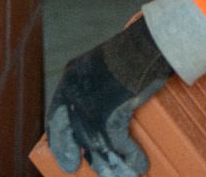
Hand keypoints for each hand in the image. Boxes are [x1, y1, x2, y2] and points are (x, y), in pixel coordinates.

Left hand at [46, 17, 172, 176]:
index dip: (58, 140)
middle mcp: (75, 95)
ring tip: (124, 176)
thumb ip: (98, 87)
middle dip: (75, 156)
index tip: (63, 156)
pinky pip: (119, 145)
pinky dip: (131, 157)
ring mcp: (90, 106)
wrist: (149, 43)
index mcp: (70, 80)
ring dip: (112, 166)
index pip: (55, 118)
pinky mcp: (109, 116)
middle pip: (74, 136)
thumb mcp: (105, 65)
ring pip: (97, 146)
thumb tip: (106, 113)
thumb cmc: (134, 51)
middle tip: (75, 170)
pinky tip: (140, 165)